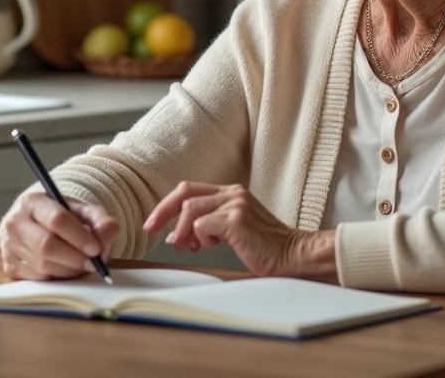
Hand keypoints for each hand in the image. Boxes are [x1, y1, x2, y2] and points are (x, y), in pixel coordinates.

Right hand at [0, 194, 118, 280]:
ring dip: (68, 270)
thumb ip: (102, 222)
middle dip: (74, 258)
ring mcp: (9, 245)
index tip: (96, 248)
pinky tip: (66, 270)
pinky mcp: (10, 266)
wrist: (43, 228)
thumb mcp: (87, 214)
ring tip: (81, 264)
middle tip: (93, 264)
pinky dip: (57, 278)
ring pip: (43, 266)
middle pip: (46, 246)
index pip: (57, 220)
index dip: (78, 237)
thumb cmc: (67, 220)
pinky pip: (37, 280)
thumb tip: (107, 235)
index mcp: (33, 202)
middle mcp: (16, 222)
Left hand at [143, 182, 331, 278]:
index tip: (153, 223)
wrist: (293, 256)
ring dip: (182, 232)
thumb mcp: (232, 231)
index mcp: (231, 193)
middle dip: (163, 211)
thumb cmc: (265, 248)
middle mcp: (233, 193)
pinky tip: (213, 247)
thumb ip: (208, 227)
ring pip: (190, 210)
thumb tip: (176, 236)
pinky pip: (202, 226)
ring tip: (189, 247)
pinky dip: (200, 239)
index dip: (167, 204)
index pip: (189, 188)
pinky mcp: (237, 219)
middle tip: (152, 230)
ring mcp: (236, 203)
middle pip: (184, 192)